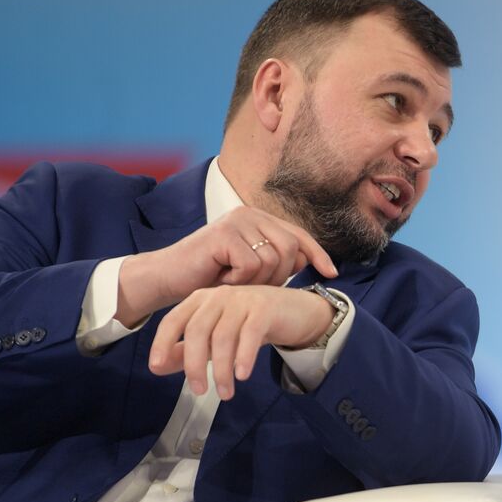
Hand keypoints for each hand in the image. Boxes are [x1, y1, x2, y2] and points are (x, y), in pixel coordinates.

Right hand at [117, 206, 336, 324]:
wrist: (168, 279)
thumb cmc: (209, 276)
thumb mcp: (250, 268)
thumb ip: (277, 260)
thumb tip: (309, 260)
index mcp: (258, 219)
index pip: (299, 235)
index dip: (319, 255)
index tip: (333, 274)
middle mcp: (249, 214)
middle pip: (291, 248)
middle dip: (281, 275)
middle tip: (254, 286)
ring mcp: (236, 221)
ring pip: (273, 259)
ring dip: (258, 281)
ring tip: (234, 282)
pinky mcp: (224, 234)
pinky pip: (252, 265)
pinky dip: (240, 281)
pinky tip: (222, 279)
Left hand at [147, 286, 334, 399]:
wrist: (297, 311)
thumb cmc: (251, 325)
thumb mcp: (216, 336)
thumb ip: (188, 350)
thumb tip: (158, 367)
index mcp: (201, 300)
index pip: (173, 320)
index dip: (162, 343)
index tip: (156, 368)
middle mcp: (219, 296)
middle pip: (197, 331)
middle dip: (194, 364)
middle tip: (199, 390)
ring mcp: (243, 300)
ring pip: (223, 337)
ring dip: (221, 369)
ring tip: (225, 393)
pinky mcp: (265, 309)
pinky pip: (250, 335)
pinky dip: (243, 357)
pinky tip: (242, 375)